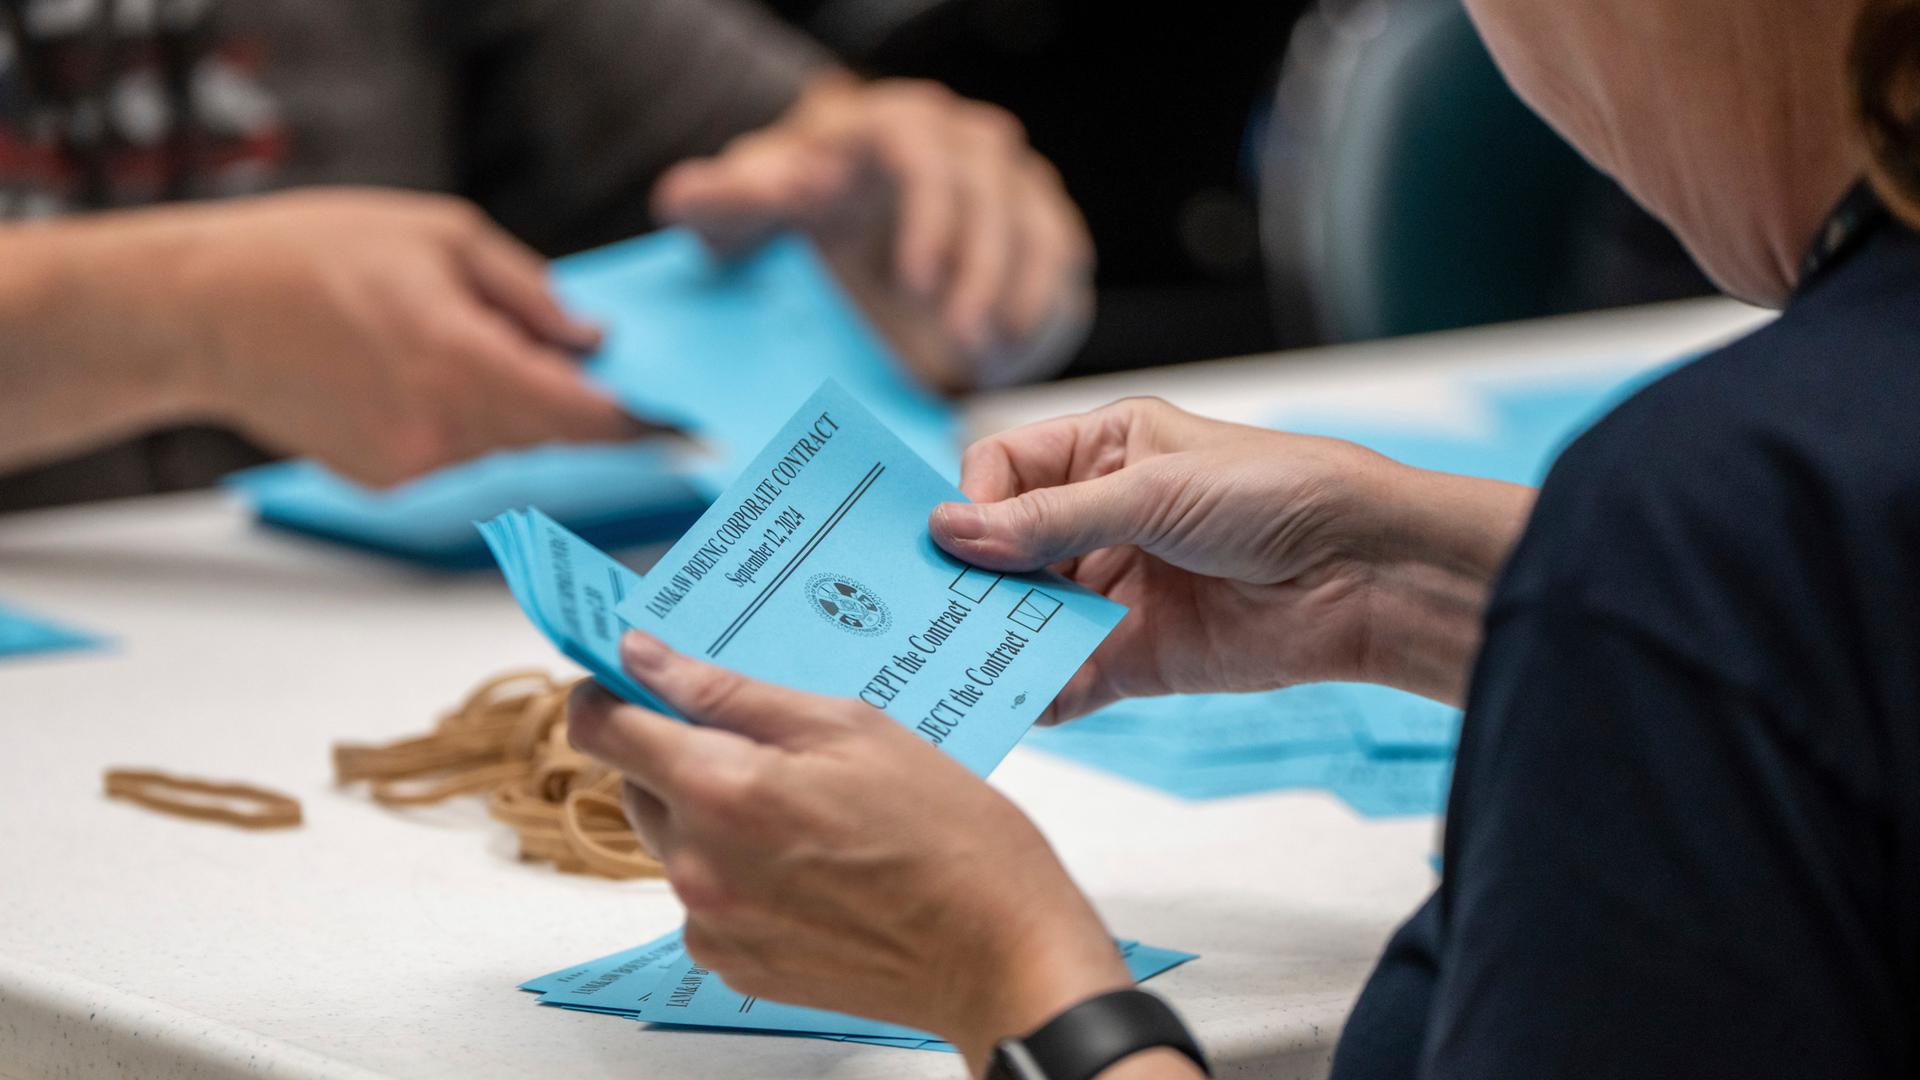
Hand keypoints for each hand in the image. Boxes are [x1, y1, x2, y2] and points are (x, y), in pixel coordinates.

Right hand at [26, 188, 642, 485]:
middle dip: (585, 409)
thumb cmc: (312, 255)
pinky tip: (419, 374)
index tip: (687, 428)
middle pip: (554, 437)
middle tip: (611, 379)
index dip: (641, 425)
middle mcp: (443, 428)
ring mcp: (412, 465)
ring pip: (508, 446)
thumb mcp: (439, 235)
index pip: (582, 416)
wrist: (201, 314)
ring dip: (519, 410)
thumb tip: (594, 340)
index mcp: (461, 361)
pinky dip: (467, 423)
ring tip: (468, 346)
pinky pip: (460, 455)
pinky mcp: (386, 482)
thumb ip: (529, 294)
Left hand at [567, 631, 1131, 1067]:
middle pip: (638, 783)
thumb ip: (731, 693)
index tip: (635, 678)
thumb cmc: (949, 837)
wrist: (1000, 954)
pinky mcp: (735, 966)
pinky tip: (813, 864)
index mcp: (721, 791)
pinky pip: (706, 898)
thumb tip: (646, 659)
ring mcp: (713, 925)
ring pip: (675, 841)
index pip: (601, 728)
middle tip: (770, 745)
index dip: (610, 691)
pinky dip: (740, 871)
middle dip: (683, 751)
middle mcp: (699, 866)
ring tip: (812, 812)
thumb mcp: (850, 727)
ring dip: (716, 815)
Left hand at [653, 77, 1092, 390]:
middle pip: (990, 193)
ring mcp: (1008, 184)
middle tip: (957, 336)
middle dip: (979, 269)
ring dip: (1014, 296)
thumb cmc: (788, 217)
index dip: (928, 216)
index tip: (914, 282)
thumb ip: (720, 201)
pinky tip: (1004, 357)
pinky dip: (1037, 311)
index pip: (923, 151)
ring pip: (1033, 228)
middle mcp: (959, 143)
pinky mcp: (1037, 229)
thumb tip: (720, 191)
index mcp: (887, 126)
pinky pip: (1057, 262)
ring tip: (981, 355)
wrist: (835, 238)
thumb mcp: (739, 213)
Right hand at [928, 398, 1535, 713]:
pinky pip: (1067, 677)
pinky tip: (1019, 698)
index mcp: (1103, 451)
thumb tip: (951, 530)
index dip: (975, 501)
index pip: (1004, 468)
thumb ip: (1051, 518)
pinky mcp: (1134, 657)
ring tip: (959, 657)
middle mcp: (1099, 519)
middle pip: (1004, 549)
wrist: (1366, 573)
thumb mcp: (1154, 490)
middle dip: (971, 577)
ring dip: (995, 637)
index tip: (955, 540)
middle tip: (927, 607)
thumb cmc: (1277, 493)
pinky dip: (1039, 690)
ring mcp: (1113, 590)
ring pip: (1026, 616)